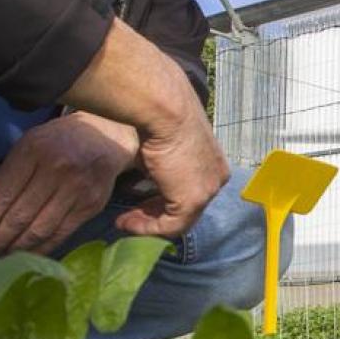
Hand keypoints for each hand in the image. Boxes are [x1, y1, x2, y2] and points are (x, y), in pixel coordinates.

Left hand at [0, 113, 139, 258]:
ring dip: (17, 248)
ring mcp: (77, 188)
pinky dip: (41, 248)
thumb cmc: (55, 144)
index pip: (3, 194)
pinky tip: (27, 254)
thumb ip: (8, 178)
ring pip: (40, 228)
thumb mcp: (27, 148)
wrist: (103, 138)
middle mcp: (56, 169)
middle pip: (20, 215)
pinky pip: (61, 233)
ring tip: (2, 257)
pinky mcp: (91, 205)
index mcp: (32, 150)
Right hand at [57, 18, 229, 243]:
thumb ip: (161, 167)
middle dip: (154, 215)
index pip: (189, 193)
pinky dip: (146, 229)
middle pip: (186, 210)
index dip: (161, 202)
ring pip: (178, 221)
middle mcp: (216, 179)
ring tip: (123, 222)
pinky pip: (169, 226)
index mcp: (213, 164)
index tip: (138, 205)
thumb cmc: (159, 118)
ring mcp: (208, 192)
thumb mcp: (163, 148)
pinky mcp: (193, 201)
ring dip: (147, 224)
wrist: (163, 109)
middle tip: (129, 218)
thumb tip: (147, 176)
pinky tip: (125, 222)